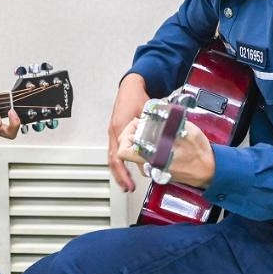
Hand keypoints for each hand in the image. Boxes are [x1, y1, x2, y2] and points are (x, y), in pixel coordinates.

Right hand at [108, 73, 148, 190]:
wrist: (131, 85)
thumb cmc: (138, 97)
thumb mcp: (147, 114)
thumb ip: (152, 131)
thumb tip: (159, 151)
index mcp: (120, 129)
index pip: (118, 157)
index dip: (123, 172)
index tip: (130, 183)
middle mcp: (114, 132)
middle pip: (113, 160)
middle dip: (120, 176)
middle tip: (128, 188)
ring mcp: (114, 132)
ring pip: (113, 156)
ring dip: (120, 170)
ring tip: (127, 183)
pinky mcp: (117, 131)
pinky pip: (116, 150)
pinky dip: (121, 161)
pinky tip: (127, 167)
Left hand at [115, 113, 216, 188]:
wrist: (212, 171)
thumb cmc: (201, 157)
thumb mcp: (187, 133)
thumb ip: (172, 123)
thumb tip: (163, 111)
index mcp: (153, 158)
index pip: (123, 152)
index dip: (126, 136)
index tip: (136, 126)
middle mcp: (151, 166)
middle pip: (129, 151)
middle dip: (134, 135)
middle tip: (144, 124)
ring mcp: (155, 169)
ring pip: (138, 153)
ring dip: (142, 140)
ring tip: (153, 129)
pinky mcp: (161, 169)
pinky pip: (148, 157)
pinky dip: (150, 147)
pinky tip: (161, 138)